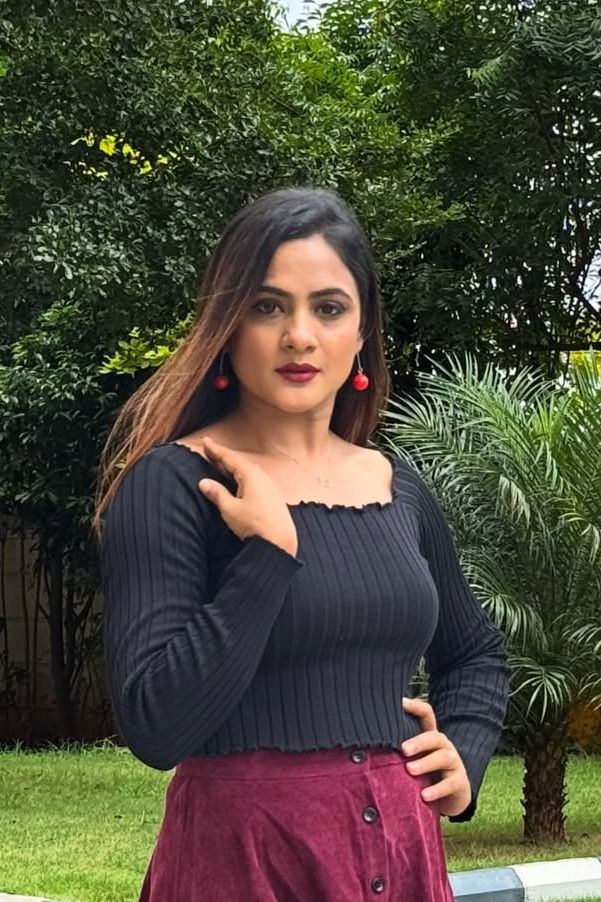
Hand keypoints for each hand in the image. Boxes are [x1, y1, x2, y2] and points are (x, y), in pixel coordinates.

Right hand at [196, 436, 298, 556]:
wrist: (280, 542)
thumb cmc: (254, 525)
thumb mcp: (230, 509)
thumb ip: (217, 494)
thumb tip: (204, 482)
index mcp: (250, 475)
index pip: (229, 458)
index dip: (216, 450)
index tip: (206, 441)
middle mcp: (262, 476)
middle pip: (239, 463)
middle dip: (224, 457)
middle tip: (210, 451)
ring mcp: (269, 486)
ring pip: (248, 471)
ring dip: (234, 467)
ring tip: (222, 465)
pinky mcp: (273, 496)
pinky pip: (255, 480)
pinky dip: (243, 477)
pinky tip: (240, 482)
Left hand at [400, 696, 471, 817]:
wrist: (453, 796)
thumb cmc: (426, 774)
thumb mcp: (414, 759)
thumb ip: (398, 752)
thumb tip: (364, 749)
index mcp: (430, 737)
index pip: (427, 715)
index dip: (416, 707)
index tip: (400, 702)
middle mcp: (443, 746)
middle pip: (434, 737)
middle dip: (419, 741)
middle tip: (403, 749)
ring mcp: (453, 763)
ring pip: (443, 757)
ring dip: (426, 763)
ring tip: (410, 770)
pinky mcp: (459, 782)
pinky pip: (450, 783)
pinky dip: (437, 789)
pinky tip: (424, 795)